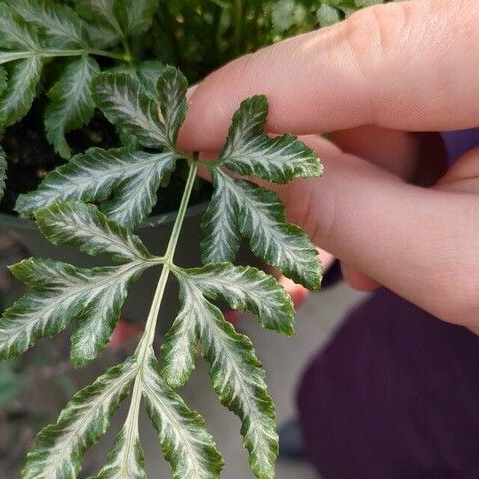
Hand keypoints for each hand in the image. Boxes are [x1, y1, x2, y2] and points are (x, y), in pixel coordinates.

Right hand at [180, 0, 478, 331]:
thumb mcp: (459, 269)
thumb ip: (346, 218)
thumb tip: (254, 176)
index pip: (358, 55)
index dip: (255, 94)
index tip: (182, 126)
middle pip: (367, 70)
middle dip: (311, 154)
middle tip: (273, 226)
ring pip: (388, 93)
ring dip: (358, 174)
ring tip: (367, 252)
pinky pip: (421, 106)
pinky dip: (395, 167)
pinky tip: (403, 220)